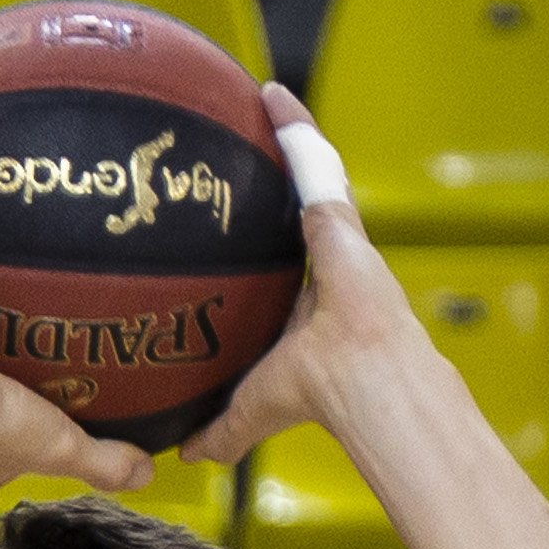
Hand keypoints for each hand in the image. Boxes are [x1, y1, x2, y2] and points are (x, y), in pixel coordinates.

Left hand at [176, 86, 425, 466]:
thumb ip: (224, 428)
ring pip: (307, 176)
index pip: (285, 261)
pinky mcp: (340, 220)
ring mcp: (338, 239)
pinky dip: (293, 128)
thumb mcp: (254, 409)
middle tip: (239, 152)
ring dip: (287, 140)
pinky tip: (268, 95)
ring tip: (258, 101)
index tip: (238, 225)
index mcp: (310, 303)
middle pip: (297, 210)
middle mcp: (327, 265)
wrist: (361, 382)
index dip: (264, 244)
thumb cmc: (318, 399)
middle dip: (275, 179)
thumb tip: (187, 452)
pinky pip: (312, 162)